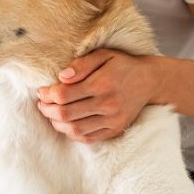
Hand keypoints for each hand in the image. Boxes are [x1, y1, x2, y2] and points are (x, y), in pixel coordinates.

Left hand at [36, 49, 156, 143]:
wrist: (150, 81)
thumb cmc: (123, 65)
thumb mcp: (104, 55)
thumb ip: (81, 64)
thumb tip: (61, 77)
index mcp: (101, 84)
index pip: (63, 95)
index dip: (47, 94)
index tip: (42, 91)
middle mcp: (107, 104)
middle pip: (65, 114)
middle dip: (47, 109)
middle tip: (42, 103)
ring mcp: (112, 120)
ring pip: (74, 129)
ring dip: (57, 123)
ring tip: (51, 114)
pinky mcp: (115, 129)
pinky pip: (88, 138)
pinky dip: (72, 134)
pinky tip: (67, 124)